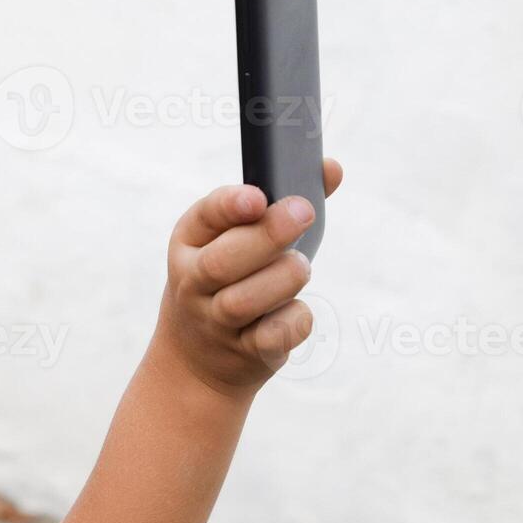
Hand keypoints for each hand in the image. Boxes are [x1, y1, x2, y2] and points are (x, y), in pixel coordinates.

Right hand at [150, 158, 343, 399]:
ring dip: (282, 279)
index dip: (230, 206)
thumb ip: (282, 204)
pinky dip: (294, 321)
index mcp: (189, 241)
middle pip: (222, 263)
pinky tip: (295, 310)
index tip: (259, 196)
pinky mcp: (242, 352)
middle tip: (304, 213)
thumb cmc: (234, 278)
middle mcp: (193, 281)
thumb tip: (332, 168)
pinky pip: (272, 337)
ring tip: (300, 266)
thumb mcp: (238, 239)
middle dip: (266, 236)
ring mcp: (213, 320)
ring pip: (243, 302)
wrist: (198, 355)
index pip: (204, 217)